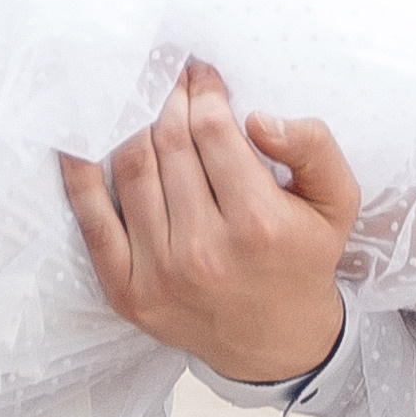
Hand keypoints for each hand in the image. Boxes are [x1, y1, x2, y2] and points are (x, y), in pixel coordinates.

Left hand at [61, 64, 359, 384]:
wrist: (279, 344)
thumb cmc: (303, 259)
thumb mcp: (336, 202)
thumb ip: (313, 148)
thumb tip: (257, 118)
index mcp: (258, 223)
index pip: (213, 130)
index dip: (203, 90)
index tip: (199, 72)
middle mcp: (204, 250)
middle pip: (169, 143)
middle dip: (168, 99)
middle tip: (168, 75)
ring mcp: (160, 273)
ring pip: (132, 169)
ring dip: (131, 123)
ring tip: (139, 99)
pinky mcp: (127, 292)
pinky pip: (92, 221)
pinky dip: (79, 176)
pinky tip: (79, 141)